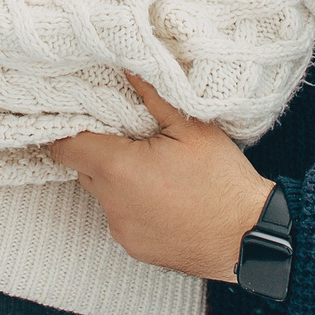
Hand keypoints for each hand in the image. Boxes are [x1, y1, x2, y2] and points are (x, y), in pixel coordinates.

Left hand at [49, 76, 273, 280]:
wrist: (249, 237)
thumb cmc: (223, 182)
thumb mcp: (192, 129)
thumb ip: (153, 96)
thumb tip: (129, 67)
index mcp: (118, 168)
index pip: (65, 147)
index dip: (70, 130)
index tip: (87, 119)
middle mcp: (111, 203)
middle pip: (85, 169)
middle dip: (102, 152)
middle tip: (134, 140)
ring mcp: (121, 229)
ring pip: (104, 195)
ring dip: (119, 180)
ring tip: (156, 171)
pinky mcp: (134, 247)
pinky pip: (122, 218)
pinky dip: (134, 206)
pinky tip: (165, 198)